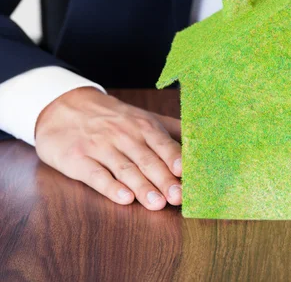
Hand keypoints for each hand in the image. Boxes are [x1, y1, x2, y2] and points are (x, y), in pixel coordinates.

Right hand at [35, 87, 181, 209]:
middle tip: (178, 197)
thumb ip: (172, 131)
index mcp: (144, 126)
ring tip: (157, 204)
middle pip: (147, 160)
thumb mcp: (143, 118)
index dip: (175, 159)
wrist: (65, 107)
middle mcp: (124, 135)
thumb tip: (204, 141)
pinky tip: (124, 198)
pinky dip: (111, 188)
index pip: (163, 145)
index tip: (188, 174)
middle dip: (164, 179)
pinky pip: (96, 175)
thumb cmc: (114, 119)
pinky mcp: (78, 160)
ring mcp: (100, 147)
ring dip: (142, 187)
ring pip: (125, 169)